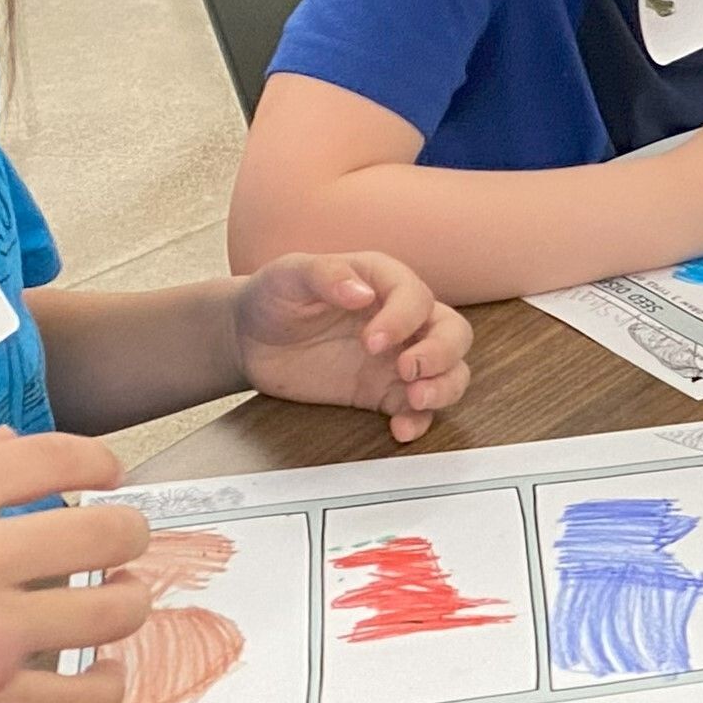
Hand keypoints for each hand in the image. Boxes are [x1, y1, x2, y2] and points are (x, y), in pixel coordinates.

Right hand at [0, 428, 148, 702]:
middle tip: (129, 551)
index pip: (56, 456)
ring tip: (123, 608)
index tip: (108, 478)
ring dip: (127, 608)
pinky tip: (96, 683)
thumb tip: (15, 440)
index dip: (98, 466)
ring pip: (108, 617)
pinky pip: (77, 698)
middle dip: (128, 538)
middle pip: (104, 535)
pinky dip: (98, 689)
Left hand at [235, 254, 474, 442]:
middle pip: (452, 333)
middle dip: (441, 353)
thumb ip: (326, 274)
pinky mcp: (385, 392)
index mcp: (383, 282)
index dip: (403, 319)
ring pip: (450, 371)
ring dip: (444, 387)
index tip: (372, 341)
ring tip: (417, 400)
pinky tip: (401, 428)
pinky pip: (419, 409)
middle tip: (408, 369)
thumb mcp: (289, 274)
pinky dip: (420, 421)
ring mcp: (398, 358)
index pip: (415, 297)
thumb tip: (361, 293)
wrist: (249, 338)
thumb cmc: (274, 296)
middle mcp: (402, 319)